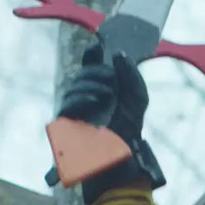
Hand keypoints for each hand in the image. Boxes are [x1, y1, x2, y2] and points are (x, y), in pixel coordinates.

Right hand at [57, 41, 165, 195]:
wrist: (124, 156)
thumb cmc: (130, 129)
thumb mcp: (138, 98)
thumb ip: (131, 75)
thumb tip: (117, 53)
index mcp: (102, 88)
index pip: (90, 66)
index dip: (91, 55)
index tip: (97, 47)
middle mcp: (86, 97)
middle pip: (82, 74)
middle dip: (96, 72)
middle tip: (112, 79)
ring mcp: (76, 111)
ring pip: (73, 88)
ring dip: (91, 85)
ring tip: (108, 94)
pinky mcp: (67, 125)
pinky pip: (67, 105)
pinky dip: (81, 99)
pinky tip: (96, 100)